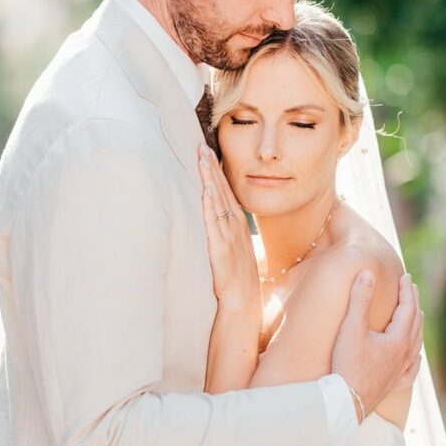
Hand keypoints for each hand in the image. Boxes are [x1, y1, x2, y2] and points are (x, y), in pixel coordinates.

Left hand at [197, 145, 261, 322]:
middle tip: (201, 145)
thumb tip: (220, 219)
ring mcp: (228, 235)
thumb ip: (228, 230)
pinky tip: (205, 190)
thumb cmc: (239, 276)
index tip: (209, 152)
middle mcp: (234, 224)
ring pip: (217, 200)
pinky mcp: (219, 247)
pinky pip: (214, 222)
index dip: (217, 171)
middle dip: (211, 166)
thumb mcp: (236, 247)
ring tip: (201, 158)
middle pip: (222, 189)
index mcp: (238, 223)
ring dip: (209, 178)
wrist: (243, 301)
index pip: (226, 190)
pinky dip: (209, 205)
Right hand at [331, 271, 422, 417]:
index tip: (405, 276)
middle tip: (411, 288)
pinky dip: (416, 358)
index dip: (407, 291)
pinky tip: (416, 357)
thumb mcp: (351, 328)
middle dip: (413, 303)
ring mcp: (401, 371)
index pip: (408, 308)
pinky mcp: (394, 384)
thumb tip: (367, 273)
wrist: (345, 402)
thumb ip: (360, 299)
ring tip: (416, 315)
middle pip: (415, 324)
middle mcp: (405, 355)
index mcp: (399, 340)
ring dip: (417, 326)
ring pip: (416, 344)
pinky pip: (412, 369)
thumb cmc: (347, 364)